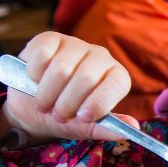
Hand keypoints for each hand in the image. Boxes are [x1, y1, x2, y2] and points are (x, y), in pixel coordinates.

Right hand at [0, 32, 135, 145]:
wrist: (33, 106)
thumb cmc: (67, 115)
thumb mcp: (87, 127)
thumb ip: (109, 127)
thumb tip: (134, 128)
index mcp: (116, 77)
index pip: (117, 83)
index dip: (99, 102)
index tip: (82, 117)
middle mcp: (100, 57)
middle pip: (86, 77)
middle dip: (68, 104)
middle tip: (58, 115)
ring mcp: (75, 45)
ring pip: (61, 69)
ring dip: (47, 94)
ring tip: (44, 104)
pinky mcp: (50, 39)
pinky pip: (42, 55)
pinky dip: (34, 75)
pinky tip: (35, 82)